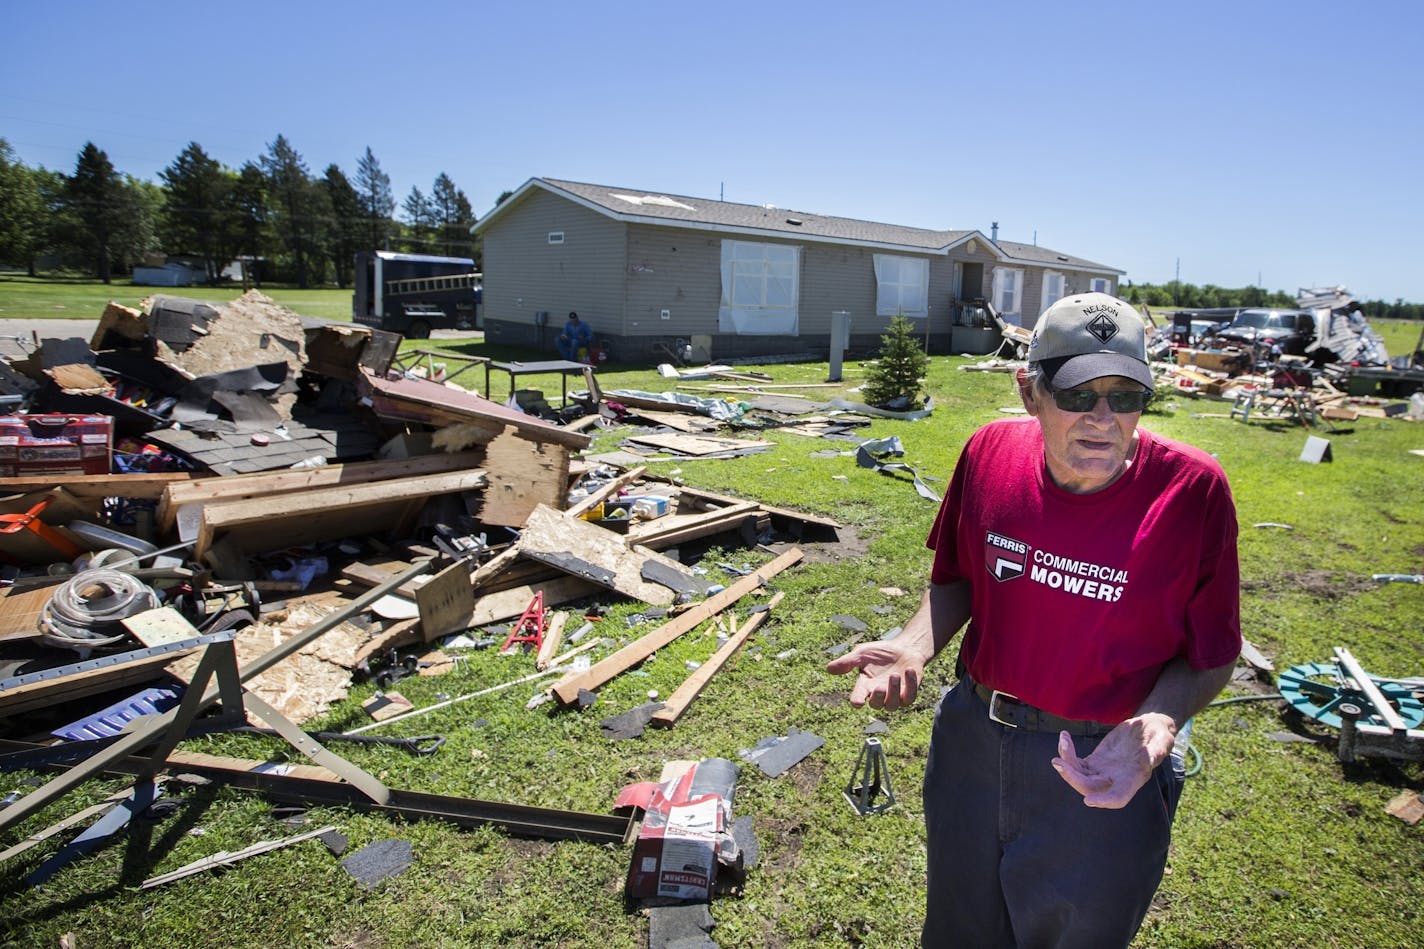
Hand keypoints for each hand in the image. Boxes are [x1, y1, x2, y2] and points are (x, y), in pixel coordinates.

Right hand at [825, 641, 924, 709]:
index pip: (858, 697)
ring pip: (893, 704)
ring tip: (895, 674)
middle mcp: (879, 694)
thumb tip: (828, 668)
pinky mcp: (909, 693)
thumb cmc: (881, 652)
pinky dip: (910, 685)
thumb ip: (847, 662)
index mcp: (865, 686)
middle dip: (878, 697)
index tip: (857, 702)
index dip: (857, 700)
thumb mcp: (862, 653)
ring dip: (894, 691)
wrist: (905, 649)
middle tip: (879, 686)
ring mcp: (895, 696)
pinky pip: (910, 697)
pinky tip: (908, 670)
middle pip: (876, 705)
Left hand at [1050, 713, 1176, 808]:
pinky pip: (1076, 763)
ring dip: (1066, 763)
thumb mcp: (1163, 740)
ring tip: (1063, 740)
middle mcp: (1116, 779)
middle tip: (1057, 763)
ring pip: (1078, 776)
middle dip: (1072, 778)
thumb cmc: (1160, 736)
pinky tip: (1064, 736)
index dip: (1105, 801)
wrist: (1149, 730)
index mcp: (1134, 778)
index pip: (1118, 797)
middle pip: (1089, 788)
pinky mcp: (1095, 761)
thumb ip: (1157, 749)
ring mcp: (1102, 771)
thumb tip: (1150, 758)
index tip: (1089, 801)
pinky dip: (1067, 752)